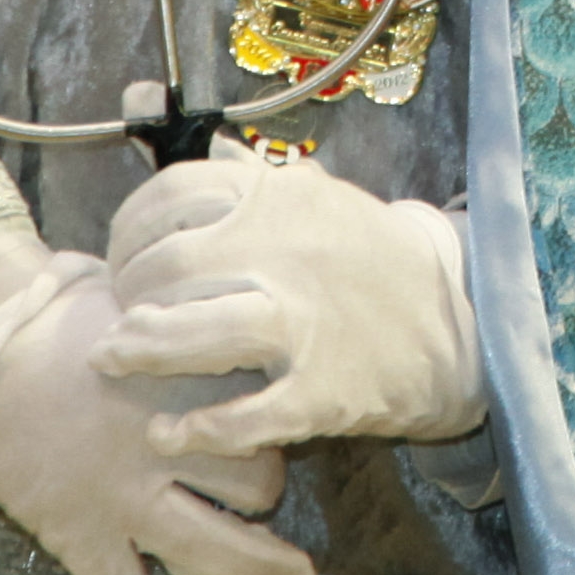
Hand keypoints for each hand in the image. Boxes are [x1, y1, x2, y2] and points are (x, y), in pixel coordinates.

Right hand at [0, 254, 304, 574]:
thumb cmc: (60, 325)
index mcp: (187, 383)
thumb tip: (247, 297)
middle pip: (258, 487)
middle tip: (270, 495)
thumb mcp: (138, 307)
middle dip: (271, 493)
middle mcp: (165, 446)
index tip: (294, 420)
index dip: (288, 419)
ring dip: (256, 567)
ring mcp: (124, 498)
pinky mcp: (82, 537)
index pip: (270, 414)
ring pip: (213, 552)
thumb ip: (195, 319)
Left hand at [94, 143, 483, 449]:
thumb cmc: (371, 256)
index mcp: (285, 198)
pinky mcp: (324, 389)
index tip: (121, 253)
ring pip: (203, 334)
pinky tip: (166, 430)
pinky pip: (248, 415)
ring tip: (114, 357)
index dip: (130, 225)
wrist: (460, 317)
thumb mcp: (320, 196)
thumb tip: (206, 144)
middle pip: (173, 266)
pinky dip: (199, 427)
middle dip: (129, 291)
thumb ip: (256, 175)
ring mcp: (308, 323)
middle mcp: (291, 253)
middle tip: (118, 313)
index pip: (176, 194)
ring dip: (146, 350)